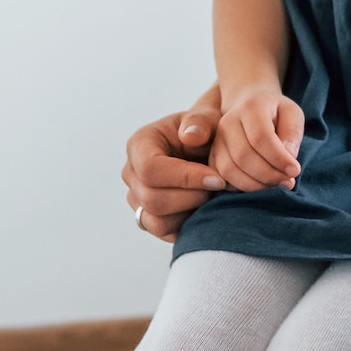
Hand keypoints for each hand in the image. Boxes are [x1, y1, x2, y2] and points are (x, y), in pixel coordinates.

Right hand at [122, 104, 227, 242]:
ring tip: (211, 195)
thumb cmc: (208, 131)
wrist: (208, 149)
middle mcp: (131, 173)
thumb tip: (190, 135)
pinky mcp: (148, 217)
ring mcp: (136, 197)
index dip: (186, 178)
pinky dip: (187, 223)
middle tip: (219, 187)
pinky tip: (204, 205)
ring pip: (156, 220)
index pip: (151, 169)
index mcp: (139, 144)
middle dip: (192, 197)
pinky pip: (164, 232)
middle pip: (152, 199)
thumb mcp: (209, 118)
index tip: (218, 179)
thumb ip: (201, 122)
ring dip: (190, 211)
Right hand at [213, 83, 304, 192]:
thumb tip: (289, 158)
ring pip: (230, 170)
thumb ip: (292, 133)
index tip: (295, 171)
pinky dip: (241, 187)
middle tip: (288, 183)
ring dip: (255, 185)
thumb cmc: (276, 112)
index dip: (279, 158)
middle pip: (244, 156)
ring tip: (275, 186)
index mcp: (250, 107)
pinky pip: (222, 177)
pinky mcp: (213, 154)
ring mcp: (217, 139)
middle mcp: (228, 122)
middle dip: (268, 175)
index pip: (261, 137)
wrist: (250, 104)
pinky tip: (259, 186)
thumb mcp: (292, 113)